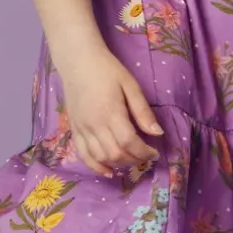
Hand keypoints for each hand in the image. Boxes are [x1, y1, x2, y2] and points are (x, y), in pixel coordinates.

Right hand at [60, 44, 164, 177]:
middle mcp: (94, 124)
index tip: (155, 152)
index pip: (129, 143)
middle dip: (134, 160)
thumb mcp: (130, 85)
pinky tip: (108, 171)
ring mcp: (82, 129)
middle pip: (116, 154)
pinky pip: (83, 155)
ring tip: (131, 159)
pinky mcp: (74, 129)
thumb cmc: (107, 70)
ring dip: (119, 164)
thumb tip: (158, 133)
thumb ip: (143, 111)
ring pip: (101, 157)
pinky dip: (95, 166)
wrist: (77, 61)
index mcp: (110, 113)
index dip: (144, 152)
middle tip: (146, 156)